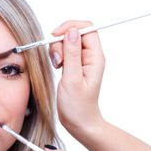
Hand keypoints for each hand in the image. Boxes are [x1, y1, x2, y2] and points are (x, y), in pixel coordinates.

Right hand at [48, 21, 104, 138]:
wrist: (79, 123)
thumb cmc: (78, 107)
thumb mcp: (72, 79)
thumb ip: (71, 54)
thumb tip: (71, 31)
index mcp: (95, 58)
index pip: (86, 29)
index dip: (70, 28)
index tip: (56, 36)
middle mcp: (90, 57)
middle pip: (75, 34)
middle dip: (61, 42)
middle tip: (58, 60)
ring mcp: (82, 61)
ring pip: (67, 42)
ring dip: (57, 50)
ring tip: (57, 67)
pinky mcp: (74, 66)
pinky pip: (64, 52)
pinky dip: (57, 56)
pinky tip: (57, 68)